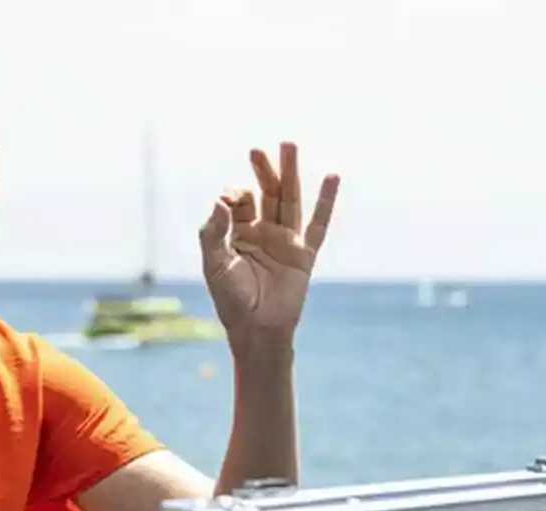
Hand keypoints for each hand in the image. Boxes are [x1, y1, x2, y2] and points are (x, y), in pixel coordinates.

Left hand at [199, 142, 339, 351]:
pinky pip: (318, 224)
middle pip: (266, 193)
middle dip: (263, 171)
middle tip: (258, 149)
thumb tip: (221, 200)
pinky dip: (326, 201)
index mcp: (239, 233)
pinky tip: (332, 176)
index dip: (233, 196)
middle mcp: (264, 232)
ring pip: (290, 200)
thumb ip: (213, 233)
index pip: (239, 202)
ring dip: (289, 173)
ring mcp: (286, 241)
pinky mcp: (304, 255)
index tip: (228, 201)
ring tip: (289, 144)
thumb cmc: (231, 300)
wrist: (256, 330)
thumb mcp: (214, 265)